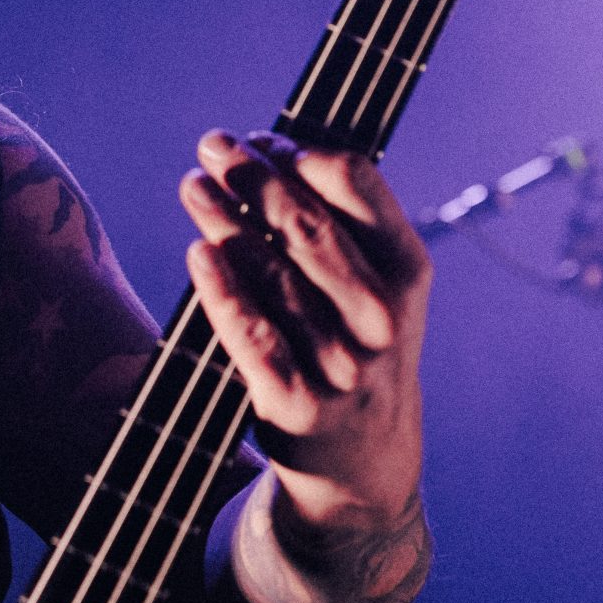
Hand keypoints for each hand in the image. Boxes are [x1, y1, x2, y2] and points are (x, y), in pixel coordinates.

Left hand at [178, 131, 430, 534]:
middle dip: (254, 177)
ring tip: (194, 185)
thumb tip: (271, 151)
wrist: (364, 462)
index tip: (263, 140)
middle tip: (213, 145)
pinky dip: (221, 290)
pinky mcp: (296, 401)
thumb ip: (346, 227)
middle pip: (308, 225)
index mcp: (409, 273)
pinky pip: (251, 335)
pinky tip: (197, 253)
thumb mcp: (380, 290)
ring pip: (273, 274)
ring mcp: (341, 362)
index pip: (359, 187)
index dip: (302, 155)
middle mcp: (381, 316)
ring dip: (225, 220)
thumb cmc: (360, 349)